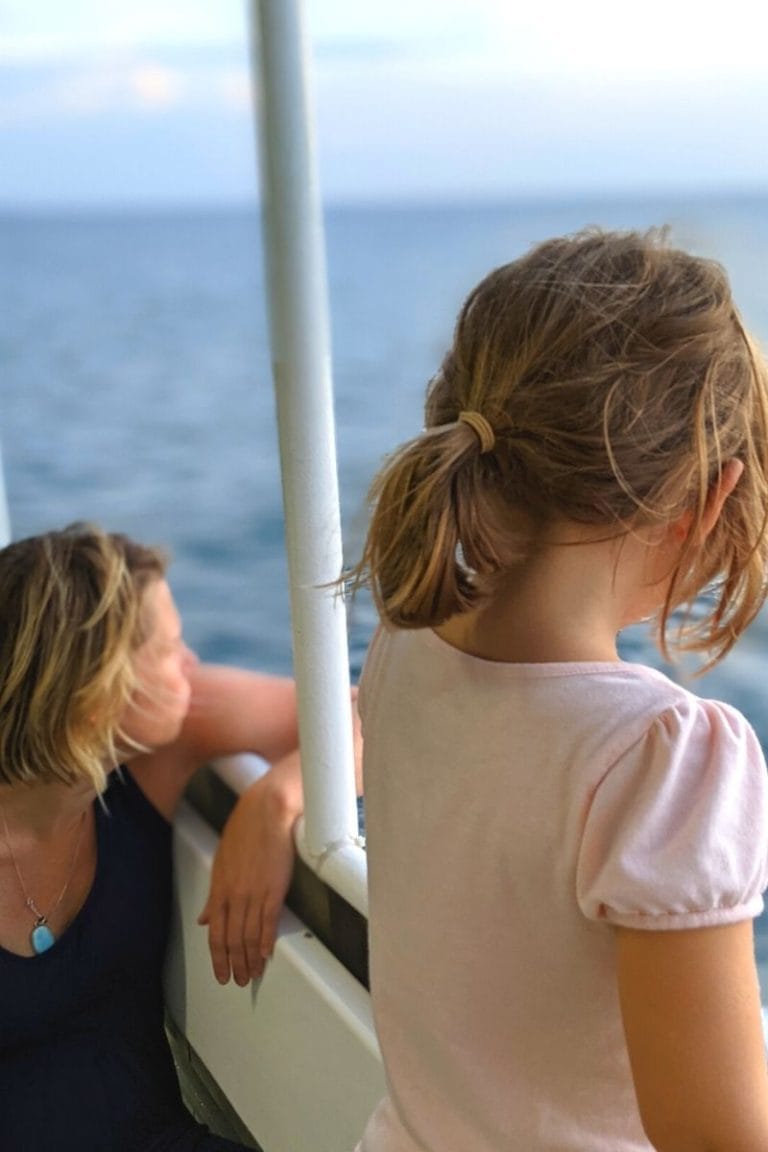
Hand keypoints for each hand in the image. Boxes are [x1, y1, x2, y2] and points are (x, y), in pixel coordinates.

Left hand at [197, 752, 301, 985]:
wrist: (266, 812)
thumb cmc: (244, 830)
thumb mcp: (221, 862)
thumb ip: (213, 895)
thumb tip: (203, 919)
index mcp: (219, 889)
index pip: (215, 933)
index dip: (218, 957)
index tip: (221, 973)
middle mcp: (234, 895)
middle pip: (231, 939)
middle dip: (234, 964)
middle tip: (238, 981)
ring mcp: (253, 893)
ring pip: (248, 936)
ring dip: (250, 959)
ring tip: (252, 974)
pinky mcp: (273, 889)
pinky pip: (268, 922)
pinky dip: (265, 942)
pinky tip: (265, 955)